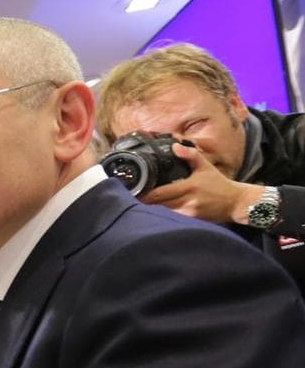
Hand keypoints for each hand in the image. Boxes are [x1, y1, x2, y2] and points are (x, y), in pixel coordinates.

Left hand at [141, 144, 259, 223]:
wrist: (236, 202)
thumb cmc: (218, 184)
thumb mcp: (205, 166)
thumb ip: (190, 155)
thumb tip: (175, 146)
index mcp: (190, 186)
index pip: (161, 192)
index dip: (145, 194)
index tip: (133, 191)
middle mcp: (188, 201)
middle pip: (158, 205)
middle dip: (144, 202)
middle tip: (132, 197)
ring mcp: (189, 213)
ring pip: (164, 213)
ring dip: (152, 209)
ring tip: (140, 204)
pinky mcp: (192, 221)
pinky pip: (173, 219)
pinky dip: (164, 215)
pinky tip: (157, 212)